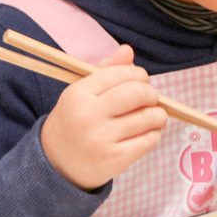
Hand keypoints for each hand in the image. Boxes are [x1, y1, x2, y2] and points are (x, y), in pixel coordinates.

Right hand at [41, 45, 167, 189]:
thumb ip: (106, 70)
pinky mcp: (115, 159)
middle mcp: (88, 115)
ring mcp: (101, 139)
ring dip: (159, 114)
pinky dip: (155, 133)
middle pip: (137, 93)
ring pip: (148, 117)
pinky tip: (148, 132)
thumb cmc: (75, 121)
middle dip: (151, 93)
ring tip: (155, 115)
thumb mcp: (82, 93)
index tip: (141, 80)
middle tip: (150, 97)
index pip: (120, 73)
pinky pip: (149, 140)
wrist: (57, 165)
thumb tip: (128, 50)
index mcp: (78, 94)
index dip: (138, 74)